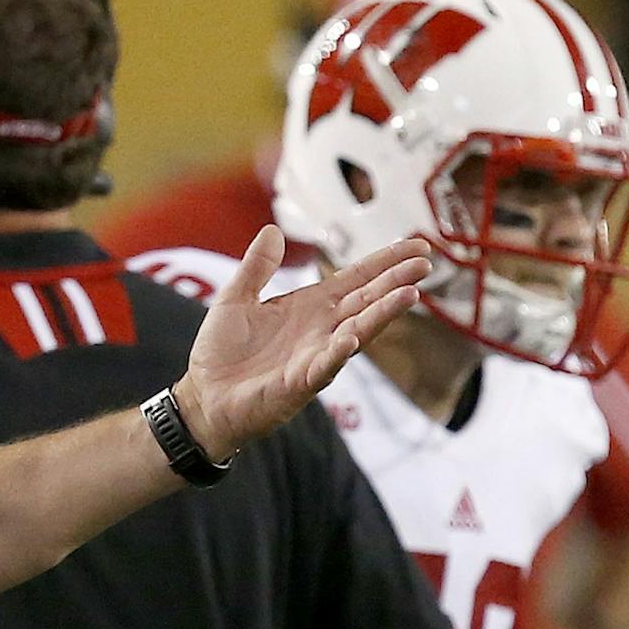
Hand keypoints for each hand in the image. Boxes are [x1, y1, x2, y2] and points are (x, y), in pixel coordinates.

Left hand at [175, 225, 429, 458]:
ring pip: (357, 331)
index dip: (385, 261)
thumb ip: (256, 267)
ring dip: (382, 313)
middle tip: (425, 263)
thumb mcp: (235, 300)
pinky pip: (325, 366)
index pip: (356, 278)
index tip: (418, 245)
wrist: (202, 398)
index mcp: (309, 306)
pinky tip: (352, 339)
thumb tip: (273, 230)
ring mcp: (315, 356)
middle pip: (366, 300)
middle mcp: (321, 329)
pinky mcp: (300, 383)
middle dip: (396, 281)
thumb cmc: (221, 354)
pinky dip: (338, 353)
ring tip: (409, 294)